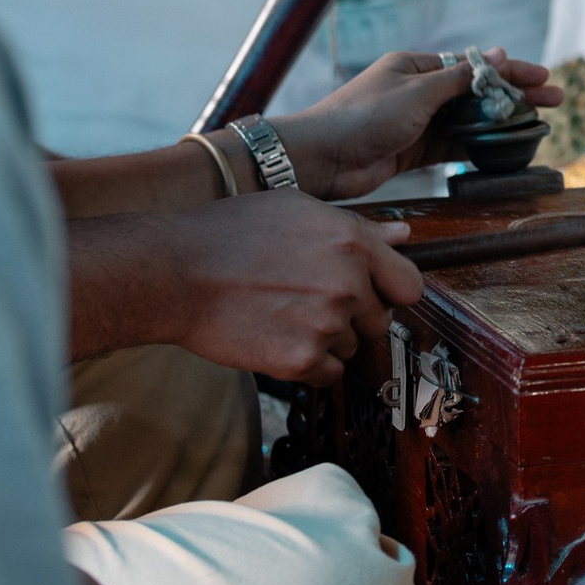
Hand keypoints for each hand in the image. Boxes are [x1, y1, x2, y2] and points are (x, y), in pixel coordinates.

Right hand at [161, 190, 422, 384]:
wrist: (175, 274)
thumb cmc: (230, 234)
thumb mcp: (297, 210)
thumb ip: (359, 228)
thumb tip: (405, 237)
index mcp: (352, 242)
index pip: (409, 286)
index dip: (389, 292)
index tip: (371, 295)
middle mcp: (347, 283)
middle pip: (379, 321)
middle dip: (352, 316)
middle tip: (307, 302)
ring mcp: (326, 324)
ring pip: (351, 347)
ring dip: (326, 340)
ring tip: (282, 315)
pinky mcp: (301, 360)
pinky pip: (328, 374)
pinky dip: (308, 366)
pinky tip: (277, 339)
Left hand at [274, 47, 563, 199]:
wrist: (321, 159)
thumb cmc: (363, 117)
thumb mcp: (417, 93)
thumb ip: (460, 79)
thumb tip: (496, 54)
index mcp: (416, 67)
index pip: (474, 65)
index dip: (512, 70)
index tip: (544, 77)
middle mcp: (418, 91)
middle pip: (477, 92)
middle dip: (515, 96)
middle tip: (554, 102)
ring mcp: (417, 122)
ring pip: (468, 120)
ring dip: (501, 123)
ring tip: (537, 127)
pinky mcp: (412, 151)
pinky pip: (453, 145)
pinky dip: (478, 146)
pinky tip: (502, 150)